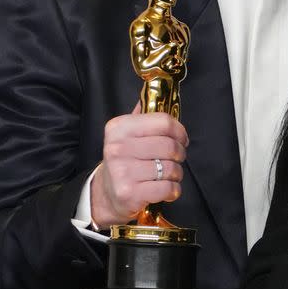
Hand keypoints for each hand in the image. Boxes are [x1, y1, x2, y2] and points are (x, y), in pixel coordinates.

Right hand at [90, 106, 188, 229]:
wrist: (106, 194)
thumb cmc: (123, 162)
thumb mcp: (126, 135)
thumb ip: (141, 117)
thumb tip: (156, 94)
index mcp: (119, 128)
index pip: (163, 122)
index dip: (179, 131)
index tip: (182, 139)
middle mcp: (117, 147)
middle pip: (169, 145)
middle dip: (180, 154)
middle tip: (176, 159)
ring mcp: (122, 171)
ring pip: (170, 168)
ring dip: (176, 174)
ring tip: (168, 175)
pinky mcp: (130, 193)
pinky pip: (167, 188)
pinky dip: (173, 190)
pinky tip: (166, 189)